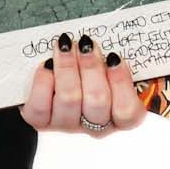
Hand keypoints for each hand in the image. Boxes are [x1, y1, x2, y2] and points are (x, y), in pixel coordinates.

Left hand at [19, 32, 144, 136]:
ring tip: (64, 46)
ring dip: (67, 66)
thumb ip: (112, 64)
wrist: (44, 94)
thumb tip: (114, 49)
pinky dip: (43, 82)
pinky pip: (42, 106)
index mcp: (115, 116)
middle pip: (97, 101)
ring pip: (69, 99)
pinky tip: (46, 66)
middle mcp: (92, 125)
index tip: (113, 56)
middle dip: (91, 66)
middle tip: (85, 43)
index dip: (121, 83)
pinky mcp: (41, 121)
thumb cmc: (82, 74)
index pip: (128, 112)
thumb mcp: (103, 70)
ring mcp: (66, 124)